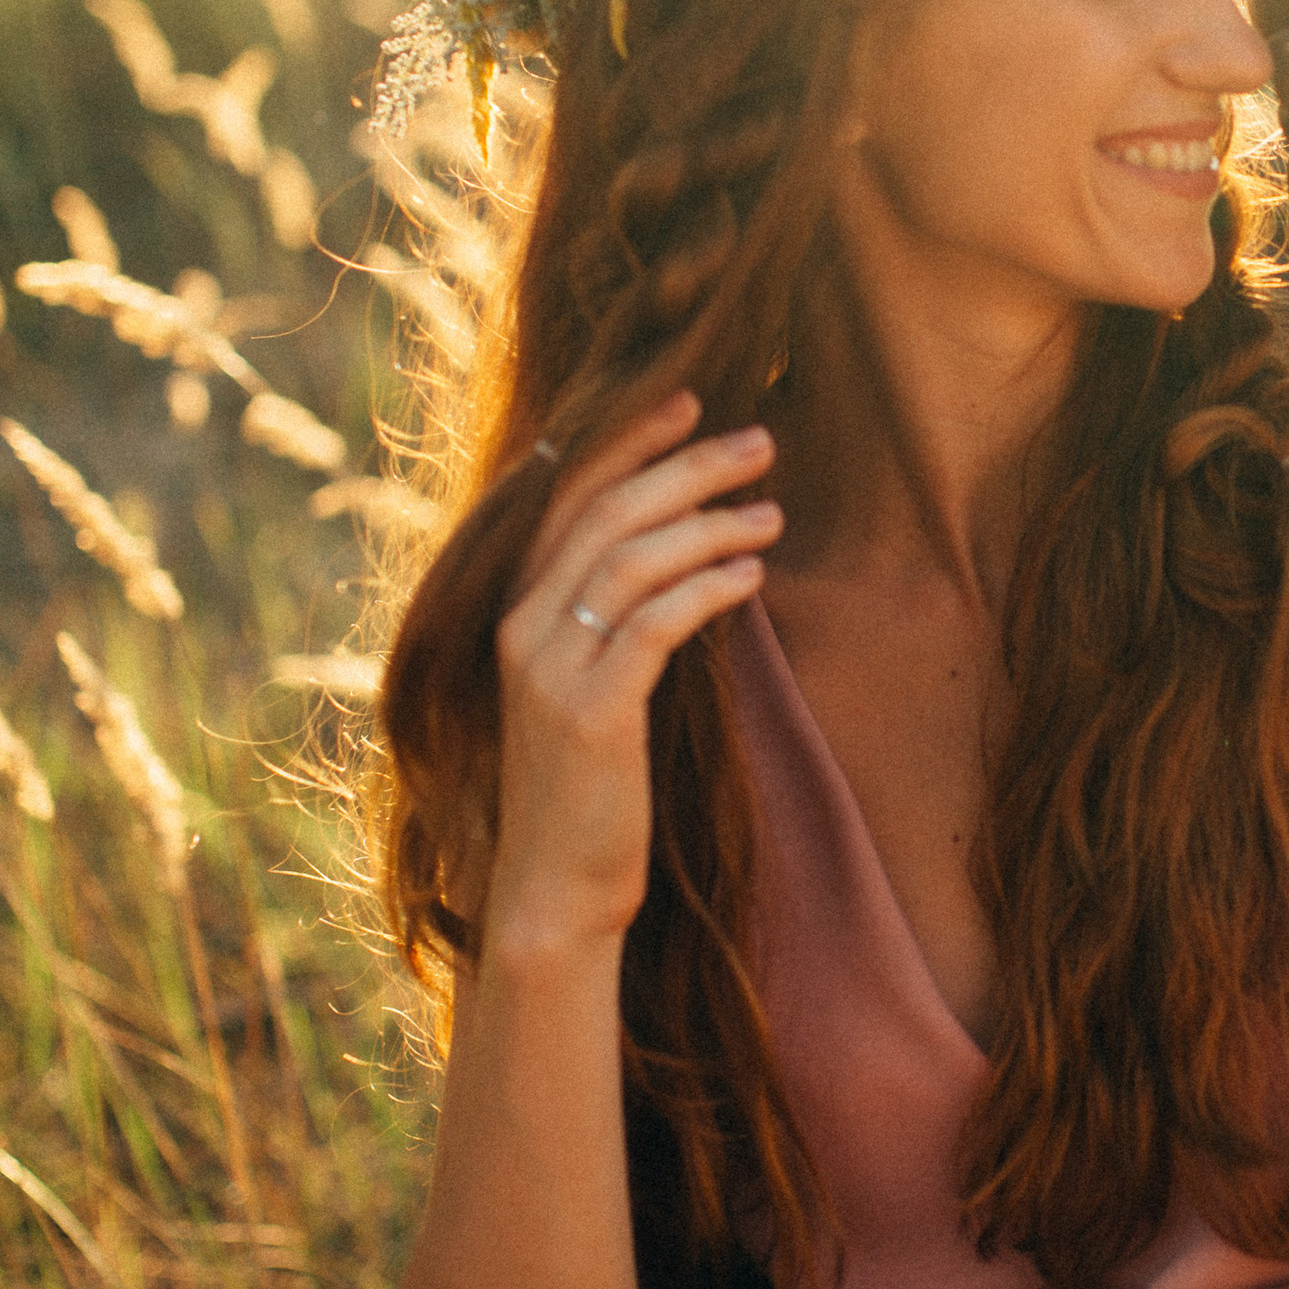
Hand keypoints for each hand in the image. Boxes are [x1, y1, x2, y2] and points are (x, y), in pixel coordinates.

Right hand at [487, 392, 781, 957]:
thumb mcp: (590, 689)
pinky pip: (655, 623)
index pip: (566, 496)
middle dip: (685, 466)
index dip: (626, 442)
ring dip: (710, 522)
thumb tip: (682, 554)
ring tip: (773, 511)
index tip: (687, 401)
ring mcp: (550, 669)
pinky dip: (708, 586)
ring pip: (630, 558)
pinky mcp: (589, 713)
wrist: (554, 888)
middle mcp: (521, 628)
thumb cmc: (587, 789)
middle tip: (760, 442)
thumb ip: (613, 622)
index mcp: (516, 612)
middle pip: (605, 513)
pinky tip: (753, 576)